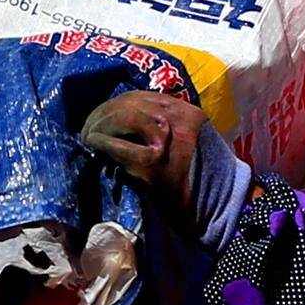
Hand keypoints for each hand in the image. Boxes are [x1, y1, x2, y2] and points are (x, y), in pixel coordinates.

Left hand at [77, 87, 206, 202]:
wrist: (215, 208)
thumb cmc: (200, 180)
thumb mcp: (189, 144)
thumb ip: (164, 129)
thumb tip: (126, 122)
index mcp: (189, 114)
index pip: (144, 96)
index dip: (117, 103)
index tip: (104, 113)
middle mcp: (179, 120)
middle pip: (131, 103)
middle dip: (105, 112)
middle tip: (90, 124)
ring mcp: (166, 139)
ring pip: (123, 118)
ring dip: (100, 124)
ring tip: (89, 134)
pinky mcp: (151, 163)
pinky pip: (118, 146)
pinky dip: (101, 142)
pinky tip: (92, 144)